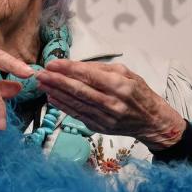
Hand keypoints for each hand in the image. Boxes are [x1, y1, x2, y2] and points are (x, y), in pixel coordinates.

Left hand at [35, 59, 187, 149]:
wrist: (152, 121)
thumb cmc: (140, 94)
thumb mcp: (127, 74)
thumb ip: (102, 69)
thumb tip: (76, 66)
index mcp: (120, 86)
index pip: (88, 75)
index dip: (68, 69)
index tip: (52, 63)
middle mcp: (112, 103)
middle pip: (78, 90)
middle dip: (56, 81)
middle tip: (40, 74)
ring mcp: (105, 118)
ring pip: (75, 103)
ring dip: (55, 93)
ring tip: (42, 84)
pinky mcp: (99, 127)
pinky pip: (77, 115)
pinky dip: (63, 106)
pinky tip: (52, 98)